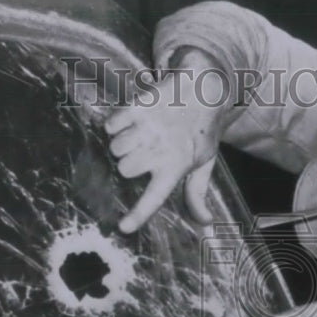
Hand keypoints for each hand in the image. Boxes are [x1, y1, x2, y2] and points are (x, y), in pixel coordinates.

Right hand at [104, 64, 227, 233]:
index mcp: (177, 165)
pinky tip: (132, 121)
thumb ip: (198, 192)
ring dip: (122, 144)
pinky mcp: (137, 107)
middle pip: (125, 170)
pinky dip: (116, 124)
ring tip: (140, 136)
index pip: (155, 197)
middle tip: (145, 152)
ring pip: (115, 148)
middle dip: (130, 164)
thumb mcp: (205, 161)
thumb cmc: (203, 130)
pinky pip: (111, 124)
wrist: (204, 89)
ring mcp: (147, 127)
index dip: (138, 214)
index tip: (124, 228)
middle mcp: (160, 149)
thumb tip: (205, 222)